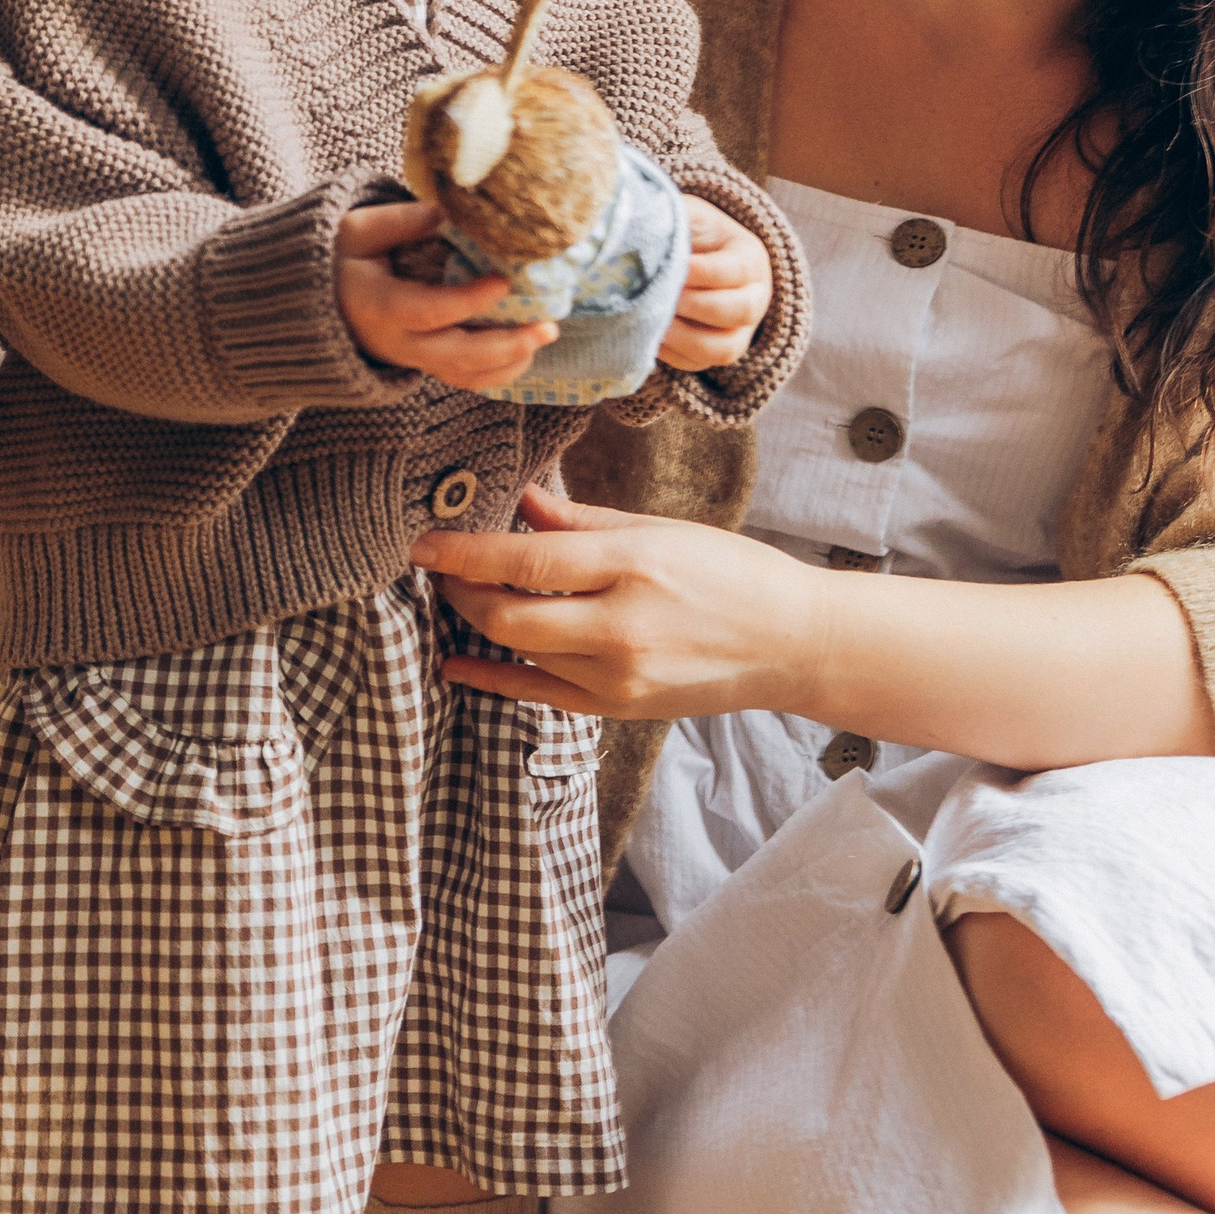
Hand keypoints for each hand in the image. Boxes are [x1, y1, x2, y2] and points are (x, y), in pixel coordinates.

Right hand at [336, 198, 557, 391]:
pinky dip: (499, 371)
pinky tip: (527, 350)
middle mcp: (398, 343)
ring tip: (544, 335)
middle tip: (547, 327)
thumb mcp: (357, 231)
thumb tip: (447, 216)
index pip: (430, 311)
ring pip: (466, 375)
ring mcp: (413, 360)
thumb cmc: (339, 261)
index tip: (504, 282)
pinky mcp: (425, 365)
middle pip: (457, 357)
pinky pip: (466, 379)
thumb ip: (400, 221)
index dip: (469, 301)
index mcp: (380, 306)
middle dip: (506, 345)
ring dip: (510, 361)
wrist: (316, 304)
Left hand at [414, 486, 826, 718]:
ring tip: (464, 595)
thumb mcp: (661, 529)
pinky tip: (459, 661)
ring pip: (519, 652)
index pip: (526, 558)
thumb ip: (583, 521)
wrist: (792, 644)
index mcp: (634, 565)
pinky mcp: (618, 710)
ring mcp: (619, 676)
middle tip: (441, 567)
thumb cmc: (733, 574)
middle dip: (460, 591)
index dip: (464, 552)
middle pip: (507, 616)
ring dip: (479, 624)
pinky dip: (491, 677)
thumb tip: (520, 504)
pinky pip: (536, 694)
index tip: (422, 542)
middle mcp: (622, 626)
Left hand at [658, 196, 771, 374]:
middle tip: (661, 295)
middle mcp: (755, 298)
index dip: (703, 272)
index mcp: (751, 259)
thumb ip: (676, 223)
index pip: (736, 270)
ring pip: (723, 349)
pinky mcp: (715, 352)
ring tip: (652, 321)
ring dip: (684, 337)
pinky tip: (647, 335)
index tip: (672, 266)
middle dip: (696, 305)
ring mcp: (739, 331)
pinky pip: (697, 364)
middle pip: (739, 311)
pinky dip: (671, 354)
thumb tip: (644, 238)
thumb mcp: (688, 217)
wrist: (692, 253)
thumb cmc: (689, 231)